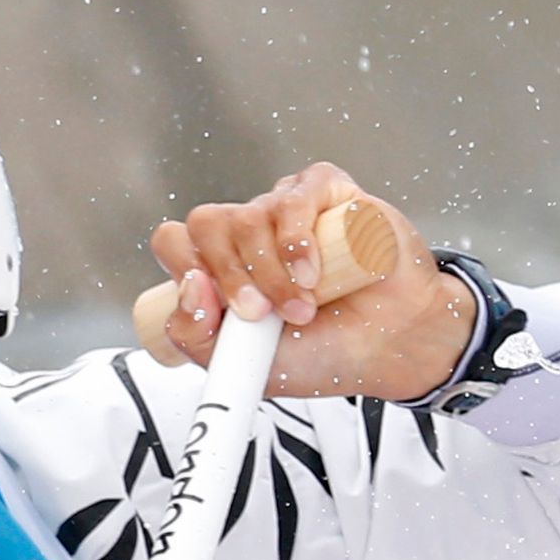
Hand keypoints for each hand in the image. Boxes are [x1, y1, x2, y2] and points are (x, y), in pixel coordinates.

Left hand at [148, 162, 476, 401]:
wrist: (386, 347)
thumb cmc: (321, 352)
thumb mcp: (242, 365)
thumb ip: (196, 337)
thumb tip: (189, 287)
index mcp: (219, 270)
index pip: (173, 242)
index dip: (183, 270)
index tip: (211, 308)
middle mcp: (247, 235)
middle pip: (204, 223)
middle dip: (228, 277)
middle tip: (258, 314)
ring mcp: (285, 211)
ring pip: (247, 218)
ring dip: (270, 274)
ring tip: (301, 308)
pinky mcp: (326, 193)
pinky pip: (293, 199)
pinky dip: (296, 243)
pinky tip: (312, 274)